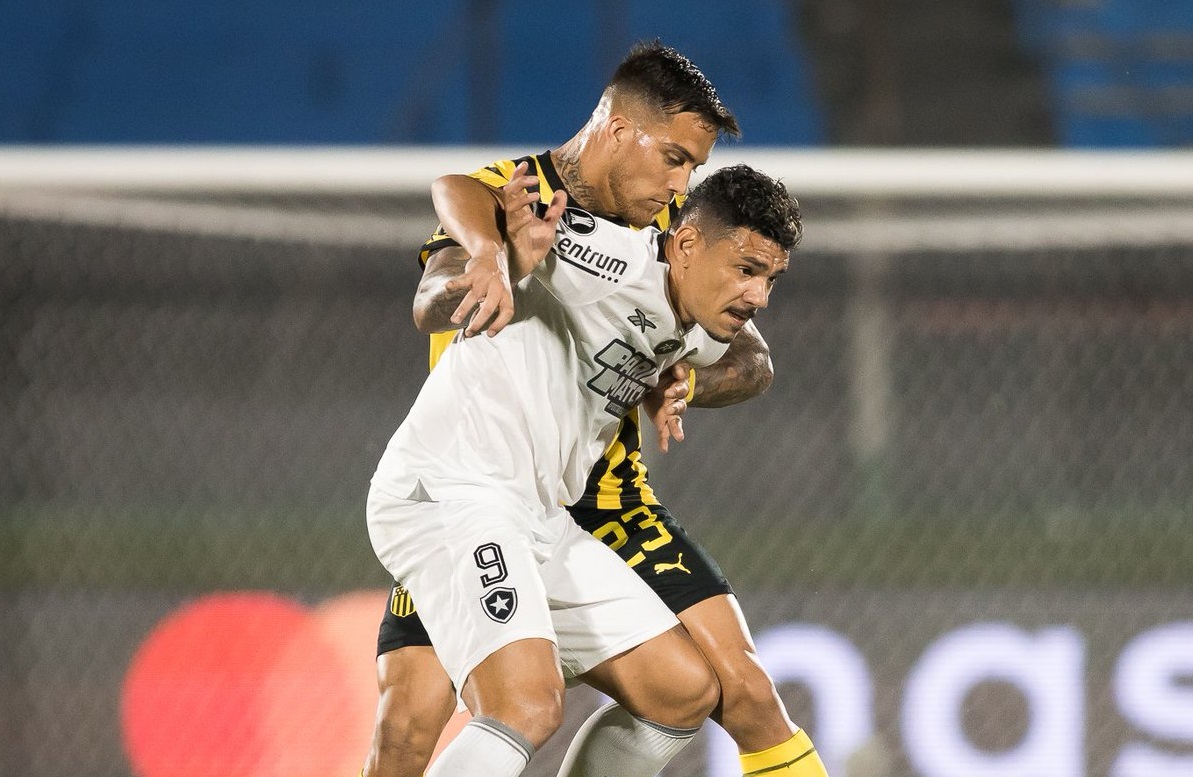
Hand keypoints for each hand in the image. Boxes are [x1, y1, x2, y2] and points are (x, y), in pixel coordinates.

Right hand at [444, 248, 514, 337]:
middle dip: (478, 322)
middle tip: (469, 332)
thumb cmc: (495, 281)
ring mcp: (485, 280)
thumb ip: (490, 308)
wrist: (492, 255)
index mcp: (506, 295)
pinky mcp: (474, 273)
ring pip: (474, 296)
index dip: (499, 324)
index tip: (490, 334)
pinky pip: (463, 280)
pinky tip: (448, 288)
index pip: (507, 312)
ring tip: (455, 320)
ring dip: (463, 309)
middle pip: (489, 308)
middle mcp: (497, 288)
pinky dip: (455, 284)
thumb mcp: (499, 294)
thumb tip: (475, 325)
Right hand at [501, 161, 566, 277]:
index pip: (516, 188)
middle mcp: (514, 215)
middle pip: (510, 192)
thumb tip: (561, 192)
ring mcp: (511, 226)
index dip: (518, 175)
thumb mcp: (549, 225)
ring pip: (510, 207)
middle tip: (535, 179)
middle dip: (520, 183)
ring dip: (522, 199)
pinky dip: (521, 220)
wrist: (528, 266)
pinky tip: (529, 217)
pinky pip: (513, 226)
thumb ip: (555, 210)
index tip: (525, 164)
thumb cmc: (534, 246)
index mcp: (520, 210)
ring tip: (536, 195)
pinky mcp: (513, 238)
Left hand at [642, 363, 691, 453]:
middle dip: (676, 408)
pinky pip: (664, 432)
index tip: (669, 391)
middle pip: (681, 406)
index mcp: (676, 385)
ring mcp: (668, 412)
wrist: (643, 381)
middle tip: (670, 409)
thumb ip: (673, 366)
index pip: (682, 387)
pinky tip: (664, 449)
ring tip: (679, 437)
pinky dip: (664, 440)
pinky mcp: (661, 420)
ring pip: (676, 421)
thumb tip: (680, 372)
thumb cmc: (656, 371)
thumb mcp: (664, 365)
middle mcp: (675, 400)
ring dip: (676, 428)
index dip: (677, 389)